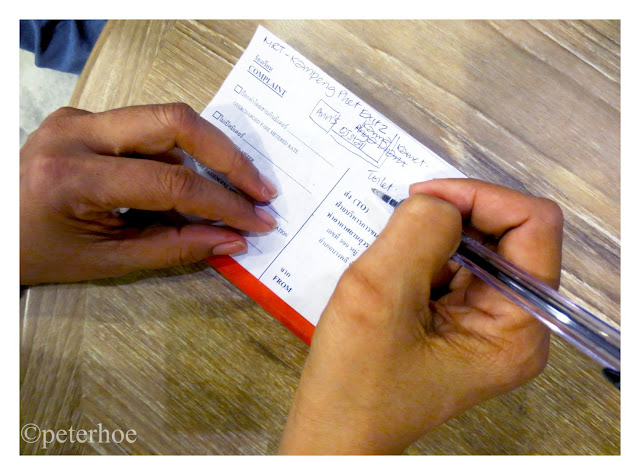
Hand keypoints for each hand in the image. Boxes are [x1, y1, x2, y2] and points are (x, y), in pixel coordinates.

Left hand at [20, 103, 277, 283]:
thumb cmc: (39, 254)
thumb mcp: (106, 262)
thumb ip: (174, 247)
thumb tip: (232, 239)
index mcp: (74, 176)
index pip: (170, 181)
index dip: (223, 203)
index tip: (258, 220)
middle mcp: (76, 132)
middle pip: (174, 121)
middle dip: (228, 156)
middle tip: (260, 189)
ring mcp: (79, 118)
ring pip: (165, 118)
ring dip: (209, 152)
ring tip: (238, 189)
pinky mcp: (85, 118)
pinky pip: (147, 128)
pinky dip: (181, 154)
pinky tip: (196, 183)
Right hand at [279, 178, 562, 453]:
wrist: (335, 427)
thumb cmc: (354, 381)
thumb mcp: (379, 294)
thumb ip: (418, 232)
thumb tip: (438, 201)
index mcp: (516, 327)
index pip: (535, 225)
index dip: (483, 197)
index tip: (426, 197)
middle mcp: (515, 322)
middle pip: (509, 232)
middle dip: (455, 215)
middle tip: (403, 214)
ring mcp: (488, 321)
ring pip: (478, 243)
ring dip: (434, 234)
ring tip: (391, 248)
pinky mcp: (461, 319)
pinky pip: (455, 263)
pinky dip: (423, 250)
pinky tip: (393, 264)